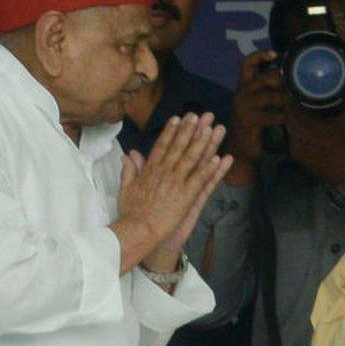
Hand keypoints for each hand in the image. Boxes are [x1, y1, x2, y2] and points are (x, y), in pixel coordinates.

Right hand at [113, 112, 232, 272]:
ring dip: (203, 142)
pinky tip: (219, 158)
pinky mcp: (186, 196)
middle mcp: (164, 172)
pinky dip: (210, 169)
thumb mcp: (125, 188)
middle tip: (199, 115)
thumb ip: (128, 169)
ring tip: (212, 129)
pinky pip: (200, 180)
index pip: (162, 146)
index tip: (178, 118)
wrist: (137, 230)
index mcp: (150, 170)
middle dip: (190, 129)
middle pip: (179, 147)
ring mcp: (176, 183)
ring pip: (192, 158)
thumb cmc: (129, 213)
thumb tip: (129, 155)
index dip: (171, 131)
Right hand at [225, 50, 285, 184]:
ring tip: (293, 109)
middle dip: (283, 83)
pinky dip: (283, 118)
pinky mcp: (249, 121)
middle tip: (295, 90)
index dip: (261, 55)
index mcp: (243, 87)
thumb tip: (291, 79)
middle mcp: (241, 94)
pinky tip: (287, 123)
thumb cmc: (254, 127)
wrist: (241, 152)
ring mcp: (244, 107)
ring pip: (273, 96)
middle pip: (265, 78)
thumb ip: (268, 91)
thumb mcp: (259, 105)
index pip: (247, 63)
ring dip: (286, 102)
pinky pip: (273, 115)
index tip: (276, 55)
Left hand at [283, 94, 344, 188]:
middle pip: (287, 118)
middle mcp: (296, 137)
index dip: (290, 98)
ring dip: (294, 121)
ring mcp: (295, 149)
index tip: (293, 90)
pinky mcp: (297, 157)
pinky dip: (296, 133)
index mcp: (306, 127)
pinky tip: (305, 129)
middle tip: (298, 99)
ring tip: (302, 112)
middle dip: (291, 108)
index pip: (289, 108)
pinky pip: (292, 140)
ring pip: (289, 129)